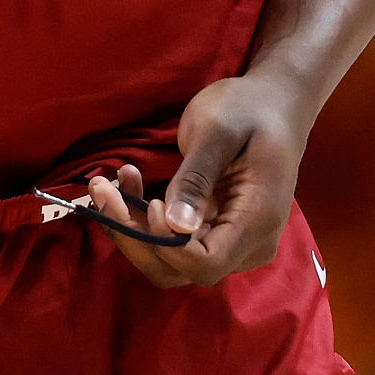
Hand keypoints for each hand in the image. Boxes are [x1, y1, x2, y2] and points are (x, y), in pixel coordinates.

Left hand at [89, 70, 310, 288]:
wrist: (274, 103)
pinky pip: (176, 241)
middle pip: (182, 270)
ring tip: (109, 182)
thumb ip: (196, 178)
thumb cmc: (247, 109)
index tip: (144, 202)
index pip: (205, 264)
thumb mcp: (217, 132)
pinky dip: (145, 218)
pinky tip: (129, 181)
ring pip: (172, 260)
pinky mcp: (215, 230)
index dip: (165, 245)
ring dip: (134, 226)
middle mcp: (248, 244)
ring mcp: (233, 242)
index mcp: (256, 221)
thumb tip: (173, 226)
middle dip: (135, 236)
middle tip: (101, 189)